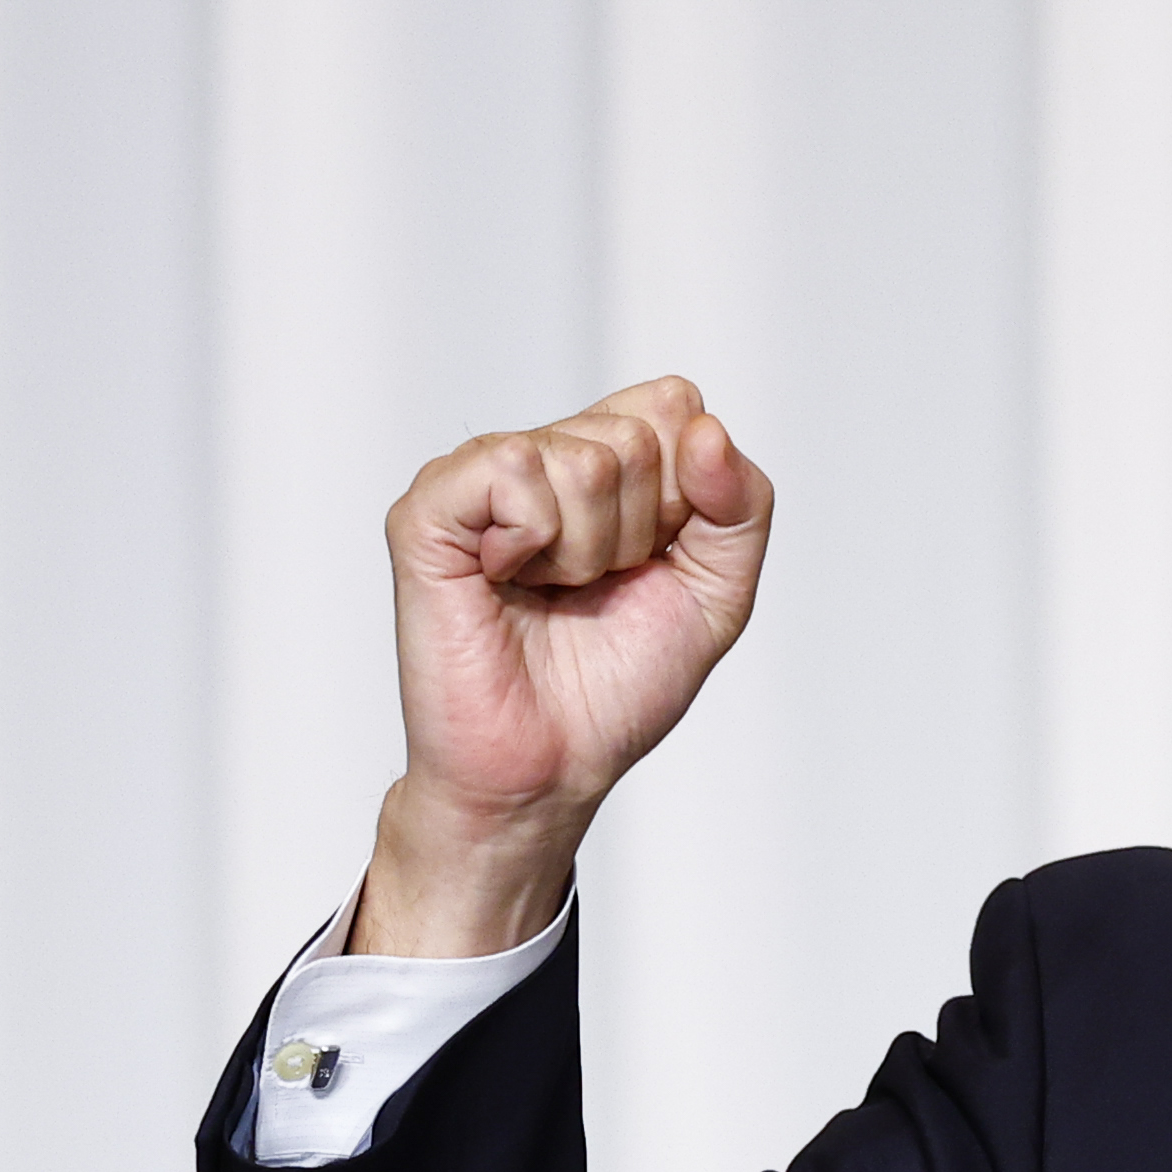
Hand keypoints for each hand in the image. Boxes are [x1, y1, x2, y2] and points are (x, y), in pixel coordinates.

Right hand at [355, 377, 774, 955]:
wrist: (551, 766)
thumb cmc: (617, 683)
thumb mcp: (720, 592)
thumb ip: (743, 505)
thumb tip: (706, 430)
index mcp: (606, 461)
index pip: (675, 405)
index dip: (687, 494)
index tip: (652, 561)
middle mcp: (542, 455)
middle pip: (637, 434)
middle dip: (639, 532)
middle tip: (593, 588)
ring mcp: (480, 478)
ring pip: (584, 459)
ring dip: (588, 551)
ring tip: (550, 592)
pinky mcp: (428, 510)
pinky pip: (512, 467)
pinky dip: (534, 539)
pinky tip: (507, 578)